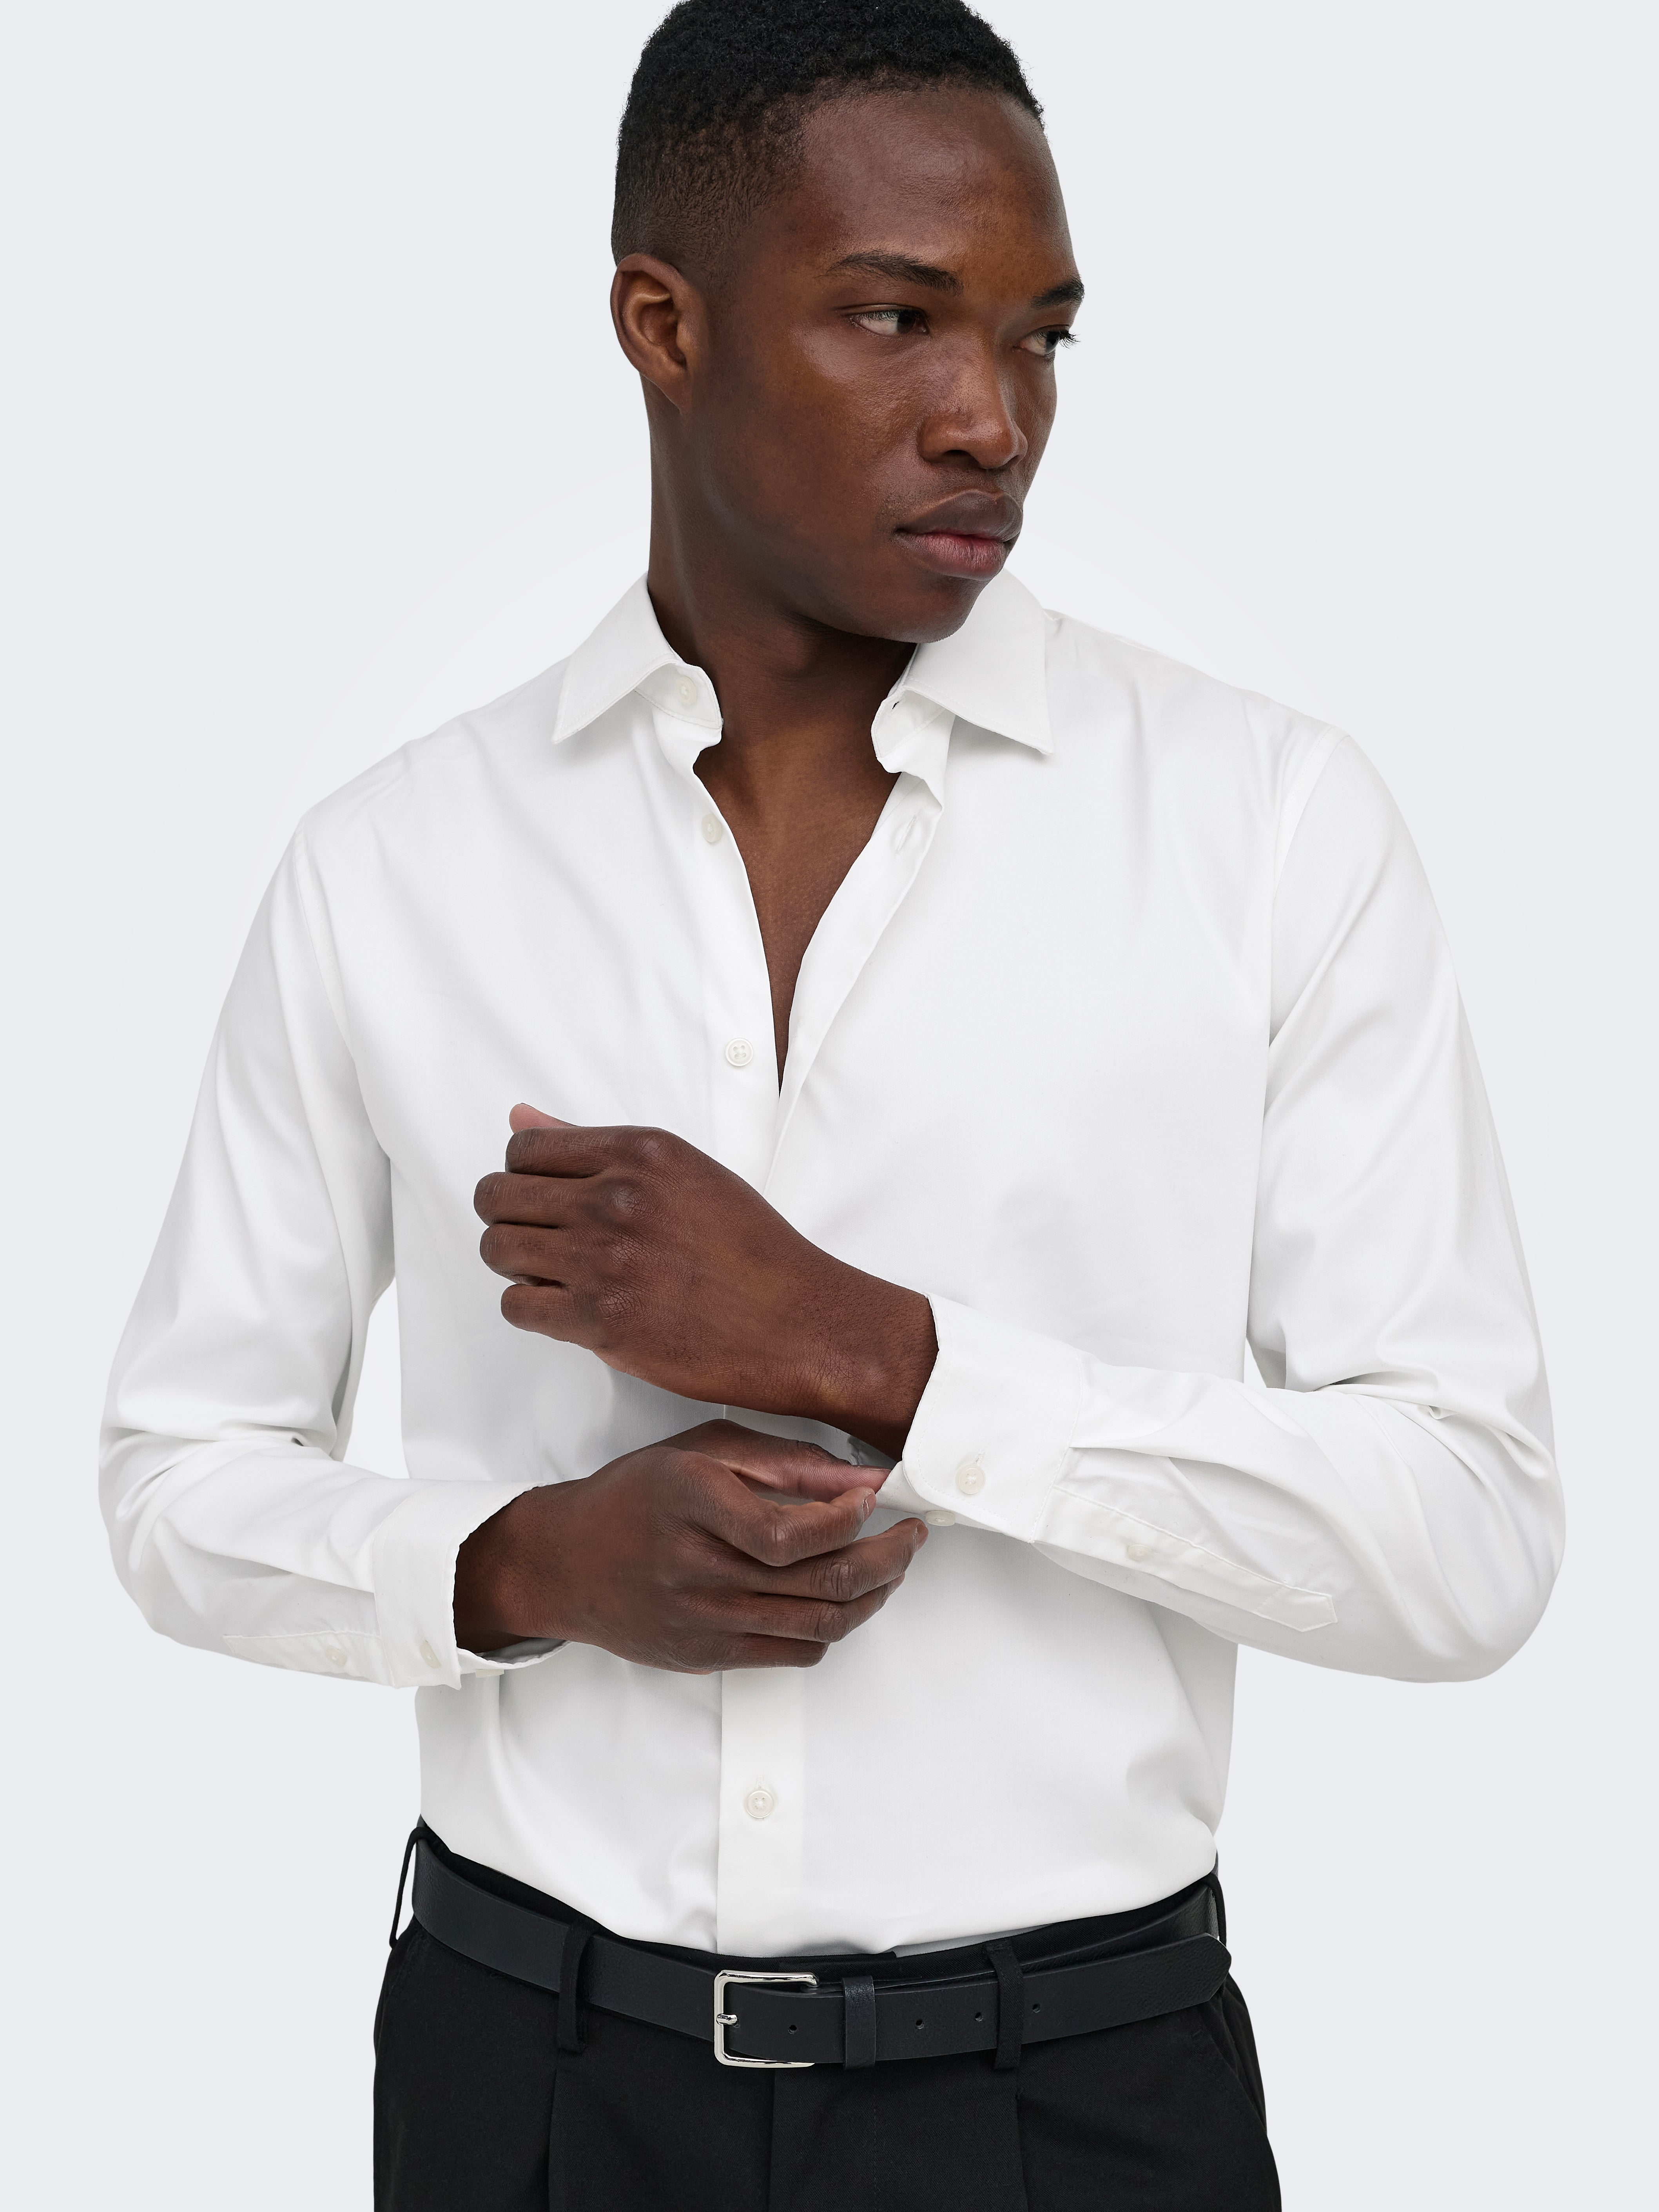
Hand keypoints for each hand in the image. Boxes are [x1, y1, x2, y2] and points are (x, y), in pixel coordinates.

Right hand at [453, 1420, 926, 1667]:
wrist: (566, 1562)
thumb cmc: (637, 1495)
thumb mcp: (705, 1451)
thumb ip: (788, 1462)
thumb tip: (866, 1477)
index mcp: (695, 1504)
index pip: (795, 1532)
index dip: (852, 1519)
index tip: (877, 1499)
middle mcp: (697, 1569)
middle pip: (820, 1583)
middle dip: (887, 1560)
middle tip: (912, 1536)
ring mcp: (701, 1621)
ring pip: (818, 1626)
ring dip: (871, 1598)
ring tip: (891, 1568)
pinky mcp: (706, 1655)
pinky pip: (793, 1654)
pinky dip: (832, 1629)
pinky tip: (843, 1599)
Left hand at [473, 1107, 936, 1456]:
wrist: (796, 1322)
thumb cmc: (749, 1249)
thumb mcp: (683, 1173)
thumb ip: (594, 1146)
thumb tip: (520, 1119)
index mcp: (640, 1153)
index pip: (525, 1150)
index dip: (523, 1177)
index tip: (543, 1198)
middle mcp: (617, 1200)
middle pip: (498, 1196)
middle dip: (508, 1218)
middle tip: (538, 1237)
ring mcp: (605, 1262)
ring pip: (498, 1249)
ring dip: (514, 1262)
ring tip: (553, 1273)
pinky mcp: (600, 1322)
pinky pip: (517, 1306)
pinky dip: (531, 1308)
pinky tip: (565, 1308)